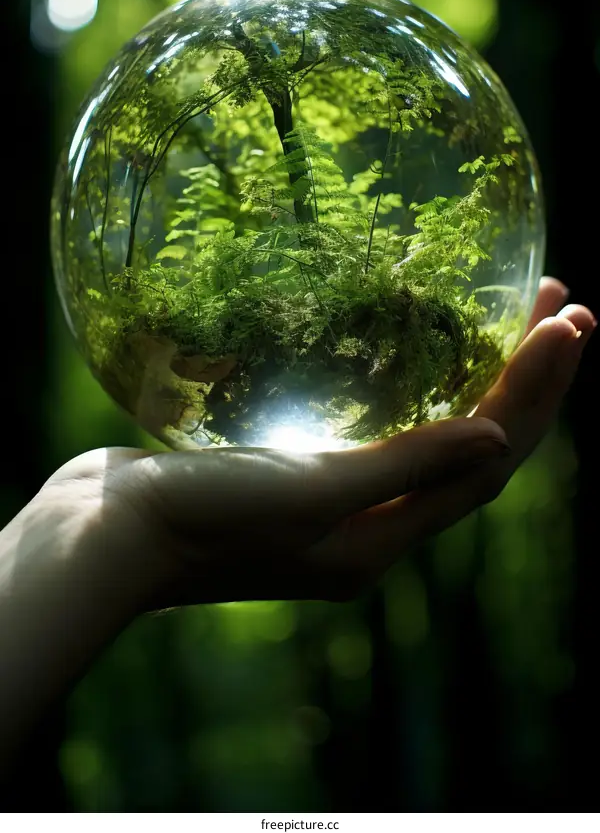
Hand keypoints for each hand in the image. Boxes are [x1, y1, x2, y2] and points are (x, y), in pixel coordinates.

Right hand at [44, 277, 594, 607]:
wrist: (105, 535)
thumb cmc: (201, 516)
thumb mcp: (308, 490)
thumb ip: (404, 463)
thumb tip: (501, 438)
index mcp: (381, 537)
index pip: (488, 461)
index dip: (536, 392)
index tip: (569, 324)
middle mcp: (370, 524)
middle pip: (475, 448)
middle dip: (528, 380)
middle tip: (567, 306)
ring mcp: (334, 499)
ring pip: (434, 432)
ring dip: (481, 376)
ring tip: (514, 315)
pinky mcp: (296, 471)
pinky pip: (383, 424)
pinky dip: (419, 384)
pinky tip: (420, 346)